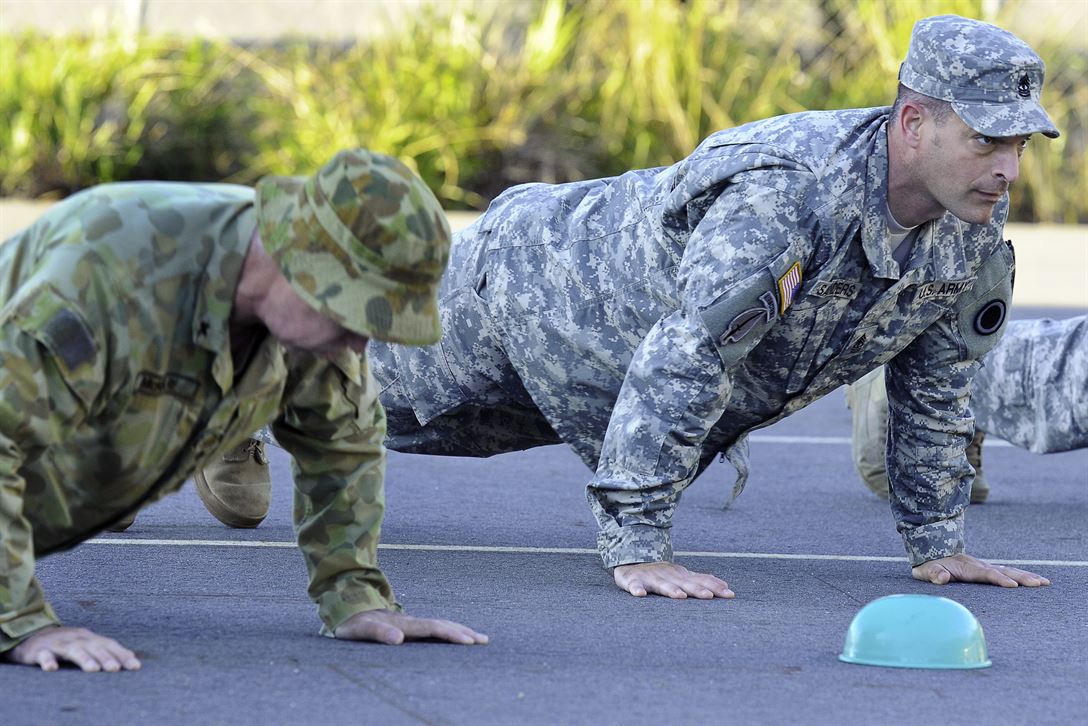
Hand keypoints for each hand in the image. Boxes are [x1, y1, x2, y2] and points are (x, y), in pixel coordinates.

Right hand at [4, 626, 140, 671]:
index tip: (135, 667)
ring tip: (93, 669)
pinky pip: (44, 655)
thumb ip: (107, 651)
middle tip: (115, 669)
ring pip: (73, 650)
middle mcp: (77, 639)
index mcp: (90, 638)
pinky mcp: (39, 650)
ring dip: (83, 659)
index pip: (110, 645)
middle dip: (106, 657)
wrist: (33, 635)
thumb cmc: (68, 644)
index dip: (122, 655)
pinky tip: (52, 668)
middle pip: (93, 647)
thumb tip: (133, 659)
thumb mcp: (88, 645)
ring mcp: (58, 643)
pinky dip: (48, 661)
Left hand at [333, 609, 488, 644]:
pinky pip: (435, 628)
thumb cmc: (353, 623)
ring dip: (460, 630)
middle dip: (463, 632)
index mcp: (403, 624)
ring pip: (441, 624)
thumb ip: (378, 633)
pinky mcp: (411, 627)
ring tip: (479, 638)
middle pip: (442, 625)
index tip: (467, 641)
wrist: (348, 608)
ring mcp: (412, 622)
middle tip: (483, 641)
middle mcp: (411, 622)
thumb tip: (398, 639)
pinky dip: (450, 630)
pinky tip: (458, 635)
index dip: (450, 634)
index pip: (432, 628)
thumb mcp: (360, 630)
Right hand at [613, 561, 734, 598]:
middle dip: (696, 589)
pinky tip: (640, 594)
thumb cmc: (662, 574)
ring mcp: (651, 577)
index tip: (729, 594)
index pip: (700, 581)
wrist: (632, 561)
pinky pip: (634, 585)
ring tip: (680, 596)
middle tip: (708, 596)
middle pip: (683, 583)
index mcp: (681, 575)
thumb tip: (726, 587)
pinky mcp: (633, 580)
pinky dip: (636, 589)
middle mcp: (668, 575)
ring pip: (661, 584)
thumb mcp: (682, 576)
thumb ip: (702, 581)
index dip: (714, 587)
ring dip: (670, 589)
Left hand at [912, 553, 1050, 587]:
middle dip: (1021, 577)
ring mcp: (985, 567)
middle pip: (1003, 571)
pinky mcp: (988, 570)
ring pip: (1009, 570)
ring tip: (1044, 582)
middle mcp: (979, 566)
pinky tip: (1036, 580)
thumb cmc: (929, 565)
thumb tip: (942, 578)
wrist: (932, 551)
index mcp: (967, 567)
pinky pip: (1008, 572)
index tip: (1012, 585)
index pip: (985, 574)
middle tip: (1039, 583)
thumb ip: (934, 573)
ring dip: (1026, 576)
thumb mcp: (926, 570)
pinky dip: (1022, 575)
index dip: (998, 579)